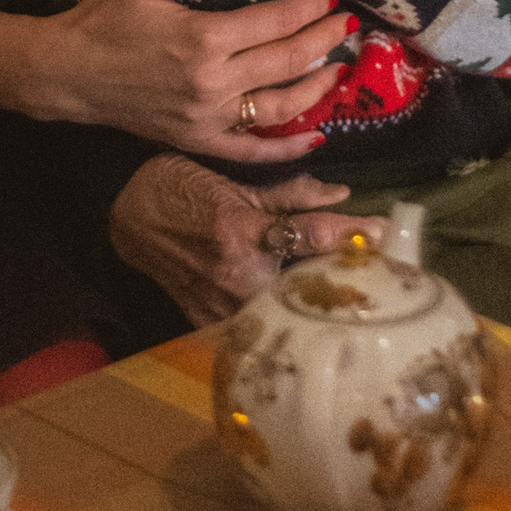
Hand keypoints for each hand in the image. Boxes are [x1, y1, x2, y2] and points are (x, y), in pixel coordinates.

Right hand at [0, 0, 355, 162]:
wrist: (67, 72)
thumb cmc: (105, 19)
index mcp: (204, 37)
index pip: (275, 22)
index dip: (309, 9)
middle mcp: (213, 82)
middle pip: (288, 62)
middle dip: (324, 40)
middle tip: (347, 25)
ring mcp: (208, 118)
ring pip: (281, 107)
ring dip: (318, 87)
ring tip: (340, 68)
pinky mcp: (198, 141)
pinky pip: (252, 151)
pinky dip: (287, 147)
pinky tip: (317, 135)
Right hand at [107, 155, 356, 323]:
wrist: (122, 214)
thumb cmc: (177, 187)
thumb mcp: (235, 184)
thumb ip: (290, 194)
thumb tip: (340, 197)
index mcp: (241, 232)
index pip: (311, 235)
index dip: (354, 234)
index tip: (388, 234)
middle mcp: (234, 274)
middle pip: (307, 285)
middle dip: (342, 278)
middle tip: (377, 272)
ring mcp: (220, 304)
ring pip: (284, 311)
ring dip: (315, 302)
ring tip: (347, 295)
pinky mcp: (207, 321)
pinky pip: (254, 326)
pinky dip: (279, 318)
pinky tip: (302, 316)